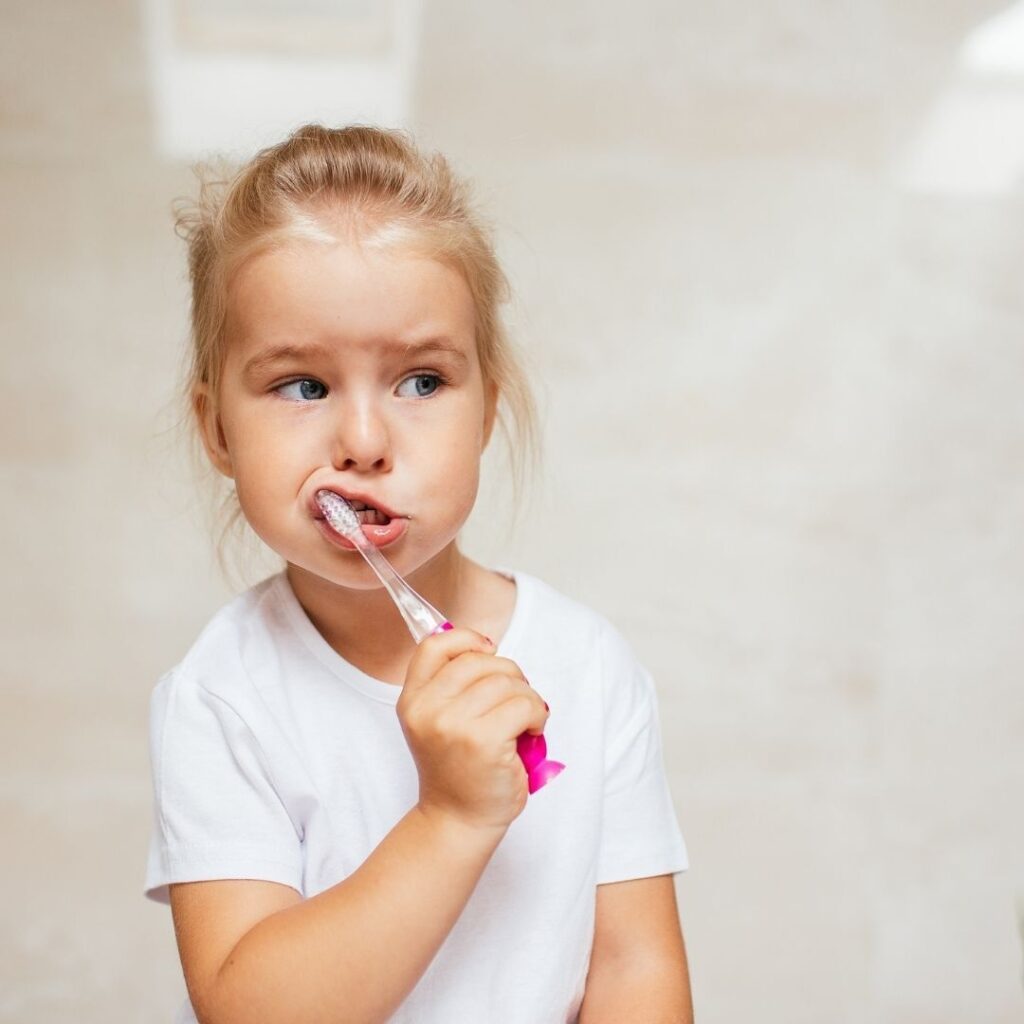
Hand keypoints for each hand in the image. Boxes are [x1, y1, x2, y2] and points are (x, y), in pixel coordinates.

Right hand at [397, 627, 549, 832]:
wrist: (458, 819)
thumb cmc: (459, 769)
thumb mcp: (438, 722)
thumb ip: (451, 685)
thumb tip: (484, 646)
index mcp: (412, 700)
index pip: (434, 646)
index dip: (466, 639)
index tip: (488, 651)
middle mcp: (426, 709)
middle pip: (479, 661)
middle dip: (509, 674)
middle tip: (517, 700)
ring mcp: (452, 725)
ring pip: (506, 681)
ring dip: (527, 697)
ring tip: (525, 720)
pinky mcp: (483, 741)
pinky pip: (524, 705)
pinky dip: (537, 714)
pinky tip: (532, 731)